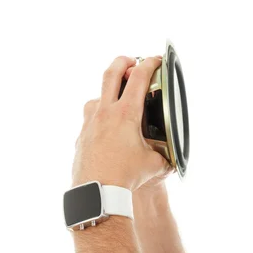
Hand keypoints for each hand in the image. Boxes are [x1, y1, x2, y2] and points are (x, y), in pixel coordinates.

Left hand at [72, 56, 173, 190]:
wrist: (97, 193)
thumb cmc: (125, 177)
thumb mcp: (154, 164)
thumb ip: (163, 155)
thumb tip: (170, 158)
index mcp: (125, 114)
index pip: (139, 78)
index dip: (150, 64)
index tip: (157, 60)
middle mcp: (105, 113)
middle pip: (111, 73)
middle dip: (123, 61)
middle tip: (132, 61)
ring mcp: (90, 123)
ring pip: (97, 96)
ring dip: (109, 92)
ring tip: (119, 101)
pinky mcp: (82, 136)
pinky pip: (91, 118)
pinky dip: (101, 116)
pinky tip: (109, 129)